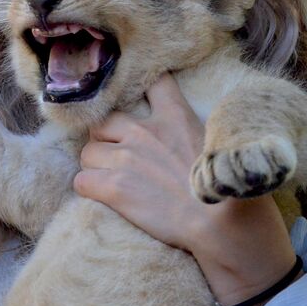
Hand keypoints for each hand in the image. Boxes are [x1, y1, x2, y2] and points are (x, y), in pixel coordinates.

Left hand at [74, 74, 296, 305]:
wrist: (221, 224)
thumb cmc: (225, 188)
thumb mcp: (215, 143)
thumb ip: (190, 130)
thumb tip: (182, 134)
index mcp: (174, 116)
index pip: (152, 81)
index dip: (139, 88)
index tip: (136, 100)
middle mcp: (145, 132)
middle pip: (102, 122)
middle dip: (105, 139)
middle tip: (116, 157)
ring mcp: (126, 158)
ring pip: (87, 153)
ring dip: (95, 166)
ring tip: (110, 181)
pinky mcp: (114, 187)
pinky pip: (82, 181)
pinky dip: (89, 189)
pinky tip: (104, 197)